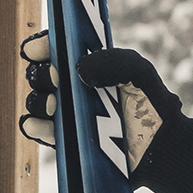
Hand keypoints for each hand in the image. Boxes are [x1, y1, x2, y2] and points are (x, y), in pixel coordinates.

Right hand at [23, 39, 192, 192]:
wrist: (158, 146)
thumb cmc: (150, 103)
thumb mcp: (138, 71)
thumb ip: (114, 61)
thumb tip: (79, 68)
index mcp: (87, 65)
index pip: (56, 48)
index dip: (43, 45)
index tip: (36, 49)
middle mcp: (71, 87)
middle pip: (40, 74)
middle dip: (41, 73)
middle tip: (55, 77)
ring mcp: (66, 113)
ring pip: (36, 102)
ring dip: (38, 100)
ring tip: (53, 104)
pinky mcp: (64, 139)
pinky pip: (39, 130)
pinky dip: (34, 125)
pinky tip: (39, 122)